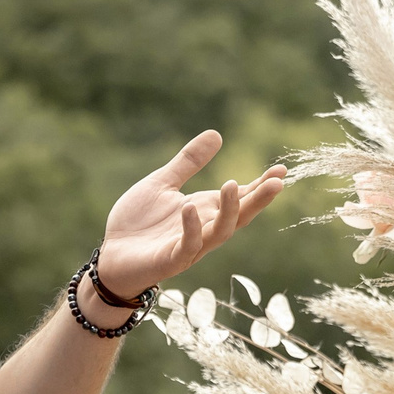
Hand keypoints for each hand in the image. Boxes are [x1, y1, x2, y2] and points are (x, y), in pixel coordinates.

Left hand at [92, 130, 287, 301]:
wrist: (111, 257)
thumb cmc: (138, 224)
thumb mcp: (162, 184)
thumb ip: (188, 162)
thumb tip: (217, 134)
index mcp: (205, 209)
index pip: (241, 197)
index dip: (261, 185)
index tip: (282, 170)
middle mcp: (204, 228)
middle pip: (239, 216)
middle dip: (259, 200)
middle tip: (277, 183)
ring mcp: (190, 246)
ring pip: (220, 232)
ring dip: (229, 211)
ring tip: (231, 185)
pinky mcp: (171, 260)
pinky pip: (187, 245)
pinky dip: (191, 228)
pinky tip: (190, 207)